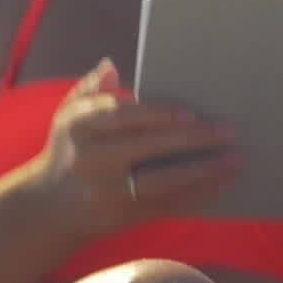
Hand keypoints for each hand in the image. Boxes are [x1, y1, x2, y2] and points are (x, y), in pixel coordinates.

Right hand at [31, 61, 236, 234]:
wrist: (48, 207)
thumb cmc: (68, 150)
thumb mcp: (68, 116)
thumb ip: (90, 90)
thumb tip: (110, 65)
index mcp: (79, 128)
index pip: (121, 117)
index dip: (156, 115)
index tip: (190, 113)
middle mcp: (91, 160)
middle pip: (147, 148)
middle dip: (192, 140)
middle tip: (228, 132)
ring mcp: (108, 191)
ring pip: (161, 182)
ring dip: (202, 172)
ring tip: (234, 161)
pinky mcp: (124, 216)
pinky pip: (166, 205)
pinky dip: (196, 196)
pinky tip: (221, 185)